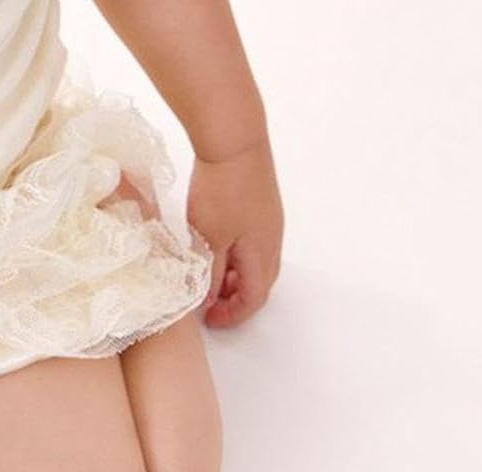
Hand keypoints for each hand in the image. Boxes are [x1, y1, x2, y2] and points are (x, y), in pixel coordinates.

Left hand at [187, 138, 283, 328]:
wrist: (234, 141)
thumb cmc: (221, 190)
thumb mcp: (209, 240)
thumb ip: (209, 275)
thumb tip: (209, 300)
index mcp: (262, 253)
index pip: (255, 298)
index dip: (233, 314)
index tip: (210, 320)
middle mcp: (273, 240)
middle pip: (260, 283)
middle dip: (235, 298)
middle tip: (209, 302)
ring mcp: (270, 222)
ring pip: (258, 264)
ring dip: (236, 278)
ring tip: (209, 276)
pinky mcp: (263, 207)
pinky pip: (256, 244)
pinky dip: (238, 258)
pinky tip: (217, 249)